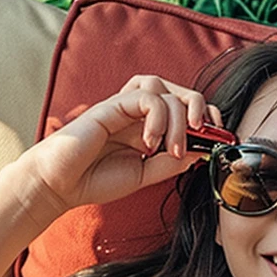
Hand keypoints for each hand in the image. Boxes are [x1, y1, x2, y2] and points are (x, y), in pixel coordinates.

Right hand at [16, 75, 223, 218]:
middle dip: (201, 110)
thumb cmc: (95, 180)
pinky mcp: (112, 105)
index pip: (185, 109)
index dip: (207, 118)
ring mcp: (125, 106)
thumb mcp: (144, 176)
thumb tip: (200, 151)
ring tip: (170, 149)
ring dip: (178, 119)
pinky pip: (147, 97)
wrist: (60, 185)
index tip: (217, 140)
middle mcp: (138, 112)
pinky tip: (150, 143)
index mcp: (148, 127)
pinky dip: (158, 118)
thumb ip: (170, 163)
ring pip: (166, 91)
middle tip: (204, 136)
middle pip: (180, 92)